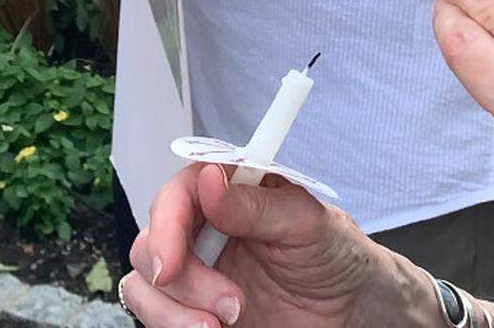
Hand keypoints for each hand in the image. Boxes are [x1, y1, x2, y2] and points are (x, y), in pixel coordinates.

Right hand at [119, 163, 438, 327]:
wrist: (349, 310)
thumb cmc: (333, 252)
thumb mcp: (306, 222)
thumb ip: (256, 205)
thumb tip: (209, 181)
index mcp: (225, 193)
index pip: (175, 194)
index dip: (165, 223)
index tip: (172, 263)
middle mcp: (202, 229)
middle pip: (150, 244)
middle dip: (181, 281)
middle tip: (230, 305)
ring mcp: (195, 273)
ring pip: (144, 287)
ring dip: (174, 314)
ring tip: (224, 327)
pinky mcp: (193, 312)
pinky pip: (159, 321)